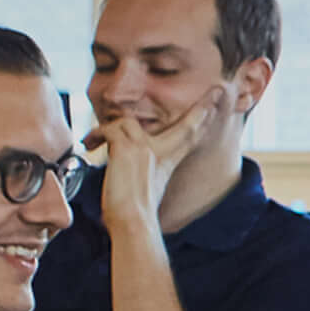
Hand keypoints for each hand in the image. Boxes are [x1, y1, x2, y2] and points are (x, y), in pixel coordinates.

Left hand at [88, 88, 219, 224]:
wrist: (133, 221)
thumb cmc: (133, 213)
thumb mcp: (146, 188)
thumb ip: (142, 170)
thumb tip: (123, 166)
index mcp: (168, 161)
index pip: (190, 136)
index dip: (204, 119)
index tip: (219, 100)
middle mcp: (161, 152)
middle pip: (189, 124)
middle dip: (206, 106)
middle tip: (220, 89)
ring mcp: (146, 148)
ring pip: (128, 121)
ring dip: (107, 127)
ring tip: (94, 140)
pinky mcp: (127, 149)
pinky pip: (110, 128)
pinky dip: (96, 134)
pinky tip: (90, 145)